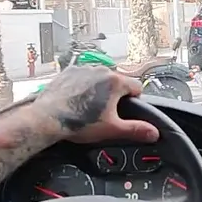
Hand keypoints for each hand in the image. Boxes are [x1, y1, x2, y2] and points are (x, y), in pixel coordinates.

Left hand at [35, 65, 158, 143]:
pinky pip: (82, 77)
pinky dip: (82, 86)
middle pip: (117, 82)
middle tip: (105, 113)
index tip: (124, 111)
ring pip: (99, 78)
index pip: (136, 87)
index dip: (134, 101)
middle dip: (114, 95)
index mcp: (115, 81)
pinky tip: (75, 101)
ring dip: (98, 89)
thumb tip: (153, 132)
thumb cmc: (79, 123)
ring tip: (88, 107)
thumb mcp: (112, 129)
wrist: (48, 119)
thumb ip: (136, 129)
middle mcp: (101, 70)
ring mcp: (83, 69)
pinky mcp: (68, 72)